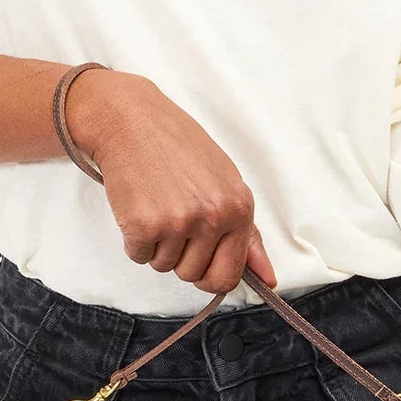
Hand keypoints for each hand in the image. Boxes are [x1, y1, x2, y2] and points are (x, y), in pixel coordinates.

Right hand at [64, 71, 278, 295]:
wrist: (132, 121)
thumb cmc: (177, 146)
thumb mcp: (225, 182)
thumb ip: (247, 234)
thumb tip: (267, 278)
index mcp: (239, 208)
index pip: (229, 274)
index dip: (210, 274)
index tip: (200, 262)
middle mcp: (213, 217)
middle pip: (194, 275)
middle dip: (181, 258)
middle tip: (174, 220)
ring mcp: (178, 223)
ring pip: (164, 266)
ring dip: (157, 245)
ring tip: (156, 205)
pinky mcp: (143, 226)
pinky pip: (138, 256)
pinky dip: (134, 239)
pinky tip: (139, 207)